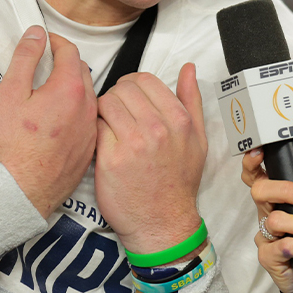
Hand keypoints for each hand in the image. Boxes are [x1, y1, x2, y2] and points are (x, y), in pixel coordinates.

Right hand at [0, 28, 97, 216]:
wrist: (22, 190)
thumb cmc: (13, 146)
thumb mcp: (10, 94)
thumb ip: (25, 59)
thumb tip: (36, 34)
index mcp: (69, 89)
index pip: (70, 52)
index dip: (56, 41)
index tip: (46, 41)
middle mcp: (87, 107)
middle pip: (82, 72)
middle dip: (66, 62)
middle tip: (47, 63)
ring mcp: (91, 129)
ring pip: (88, 96)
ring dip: (73, 87)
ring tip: (51, 91)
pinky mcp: (90, 148)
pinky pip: (89, 120)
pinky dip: (77, 111)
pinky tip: (60, 119)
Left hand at [94, 63, 206, 254]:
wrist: (162, 223)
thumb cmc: (178, 183)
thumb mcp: (198, 140)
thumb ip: (192, 101)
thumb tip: (188, 69)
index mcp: (178, 120)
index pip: (145, 80)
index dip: (132, 85)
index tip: (129, 97)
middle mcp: (156, 129)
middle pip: (122, 89)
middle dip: (117, 97)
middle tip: (118, 114)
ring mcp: (132, 144)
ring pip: (105, 104)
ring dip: (104, 112)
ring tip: (110, 128)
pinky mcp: (109, 159)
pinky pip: (94, 126)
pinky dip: (95, 130)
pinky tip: (103, 142)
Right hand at [242, 149, 292, 292]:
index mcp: (279, 200)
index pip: (258, 177)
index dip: (252, 163)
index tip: (259, 151)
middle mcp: (268, 214)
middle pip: (260, 191)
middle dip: (284, 190)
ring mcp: (266, 236)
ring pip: (275, 221)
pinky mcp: (268, 257)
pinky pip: (284, 246)